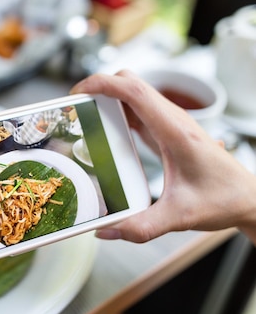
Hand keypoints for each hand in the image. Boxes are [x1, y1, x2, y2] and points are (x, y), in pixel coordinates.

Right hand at [71, 70, 255, 243]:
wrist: (248, 199)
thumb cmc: (221, 201)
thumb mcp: (179, 217)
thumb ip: (141, 227)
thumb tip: (105, 231)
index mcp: (175, 131)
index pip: (134, 90)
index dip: (102, 84)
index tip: (77, 93)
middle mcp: (173, 120)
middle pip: (132, 82)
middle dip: (100, 86)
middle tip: (77, 106)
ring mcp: (171, 123)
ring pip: (135, 92)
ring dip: (108, 97)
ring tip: (85, 116)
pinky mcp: (168, 131)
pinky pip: (139, 110)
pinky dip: (118, 110)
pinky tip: (106, 130)